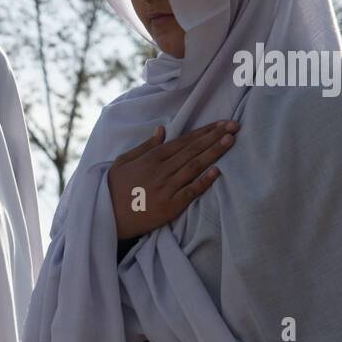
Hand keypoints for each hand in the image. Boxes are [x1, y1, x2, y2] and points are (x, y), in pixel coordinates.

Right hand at [106, 120, 238, 238]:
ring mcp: (166, 189)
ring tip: (230, 140)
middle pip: (193, 150)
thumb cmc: (113, 188)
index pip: (183, 141)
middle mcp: (160, 171)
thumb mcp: (123, 161)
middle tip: (235, 126)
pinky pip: (190, 192)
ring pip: (195, 167)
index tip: (221, 123)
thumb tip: (162, 129)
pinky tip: (218, 170)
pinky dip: (204, 181)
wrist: (106, 218)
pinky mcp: (169, 207)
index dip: (204, 131)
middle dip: (215, 137)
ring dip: (214, 153)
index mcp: (150, 158)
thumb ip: (145, 146)